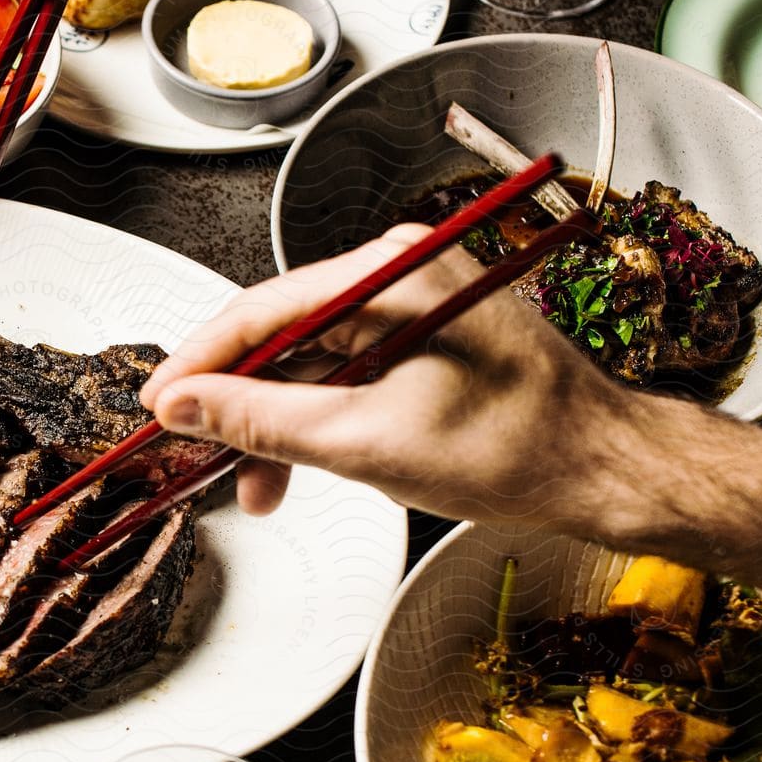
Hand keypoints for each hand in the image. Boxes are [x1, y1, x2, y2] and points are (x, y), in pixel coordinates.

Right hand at [139, 223, 642, 524]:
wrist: (604, 471)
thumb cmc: (517, 449)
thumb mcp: (364, 441)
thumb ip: (261, 419)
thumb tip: (185, 404)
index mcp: (391, 274)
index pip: (261, 310)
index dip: (198, 363)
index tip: (157, 405)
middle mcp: (399, 274)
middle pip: (280, 335)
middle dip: (236, 405)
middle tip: (194, 453)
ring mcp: (411, 305)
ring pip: (308, 362)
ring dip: (275, 424)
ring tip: (255, 487)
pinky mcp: (421, 338)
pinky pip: (343, 372)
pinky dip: (315, 421)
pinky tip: (296, 467)